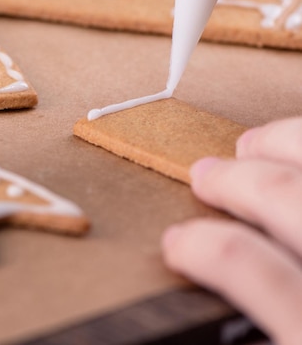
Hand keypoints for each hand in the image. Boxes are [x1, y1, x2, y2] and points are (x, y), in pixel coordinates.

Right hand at [162, 116, 301, 344]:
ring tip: (254, 143)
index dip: (200, 245)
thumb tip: (216, 302)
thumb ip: (253, 329)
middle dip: (233, 178)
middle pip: (282, 194)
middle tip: (205, 174)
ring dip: (282, 140)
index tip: (177, 243)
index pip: (242, 262)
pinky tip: (295, 148)